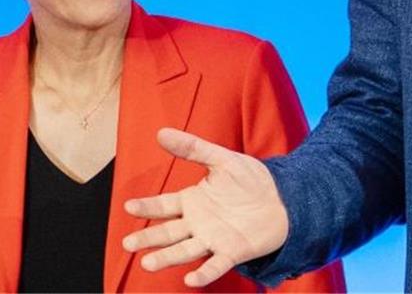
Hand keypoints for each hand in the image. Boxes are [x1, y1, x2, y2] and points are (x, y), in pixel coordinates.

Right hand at [122, 128, 289, 286]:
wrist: (283, 198)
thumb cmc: (250, 180)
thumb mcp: (222, 159)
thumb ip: (193, 148)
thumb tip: (161, 132)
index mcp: (193, 201)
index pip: (164, 205)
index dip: (147, 207)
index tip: (128, 206)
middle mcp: (198, 223)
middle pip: (168, 232)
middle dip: (148, 238)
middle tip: (128, 244)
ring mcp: (213, 239)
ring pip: (185, 251)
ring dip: (167, 257)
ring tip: (147, 263)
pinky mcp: (233, 252)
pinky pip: (216, 265)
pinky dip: (204, 273)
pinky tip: (191, 280)